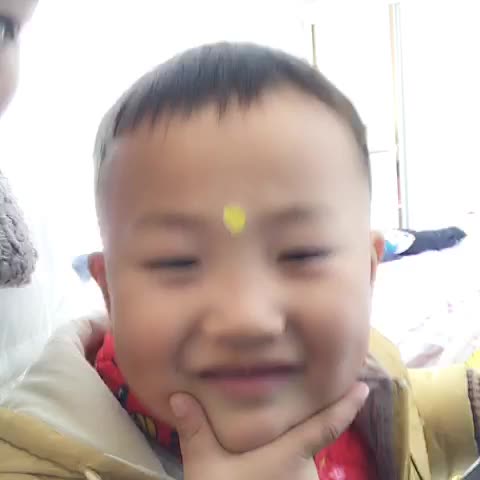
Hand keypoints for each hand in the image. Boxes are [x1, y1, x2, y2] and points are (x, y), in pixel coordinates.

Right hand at [170, 382, 368, 479]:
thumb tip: (179, 395)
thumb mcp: (205, 468)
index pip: (327, 425)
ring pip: (301, 460)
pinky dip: (287, 462)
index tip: (365, 386)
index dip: (347, 405)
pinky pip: (294, 475)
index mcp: (290, 454)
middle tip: (295, 397)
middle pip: (309, 440)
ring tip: (273, 431)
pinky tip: (265, 459)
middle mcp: (304, 472)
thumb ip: (195, 431)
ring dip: (291, 447)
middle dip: (303, 422)